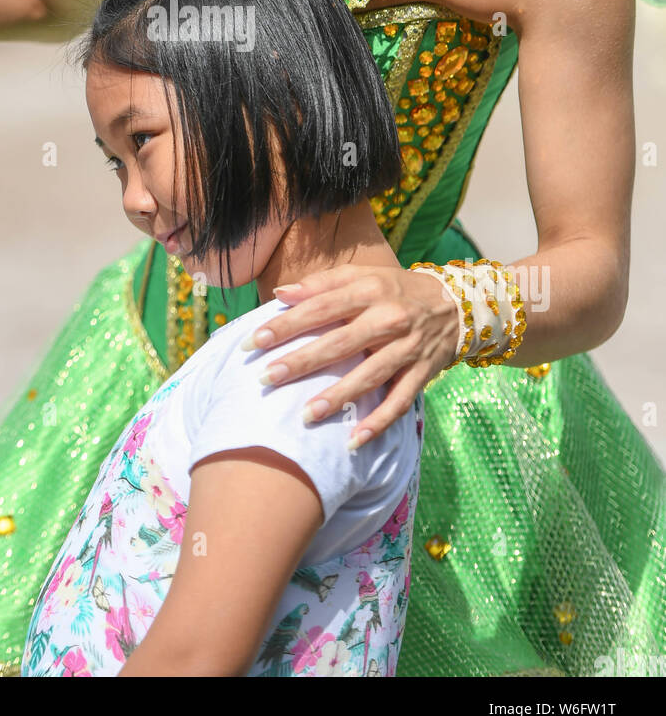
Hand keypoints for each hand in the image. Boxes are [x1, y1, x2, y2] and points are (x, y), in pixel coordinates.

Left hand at [243, 263, 458, 445]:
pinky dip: (378, 422)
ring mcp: (407, 348)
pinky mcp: (422, 373)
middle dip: (302, 362)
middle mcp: (389, 318)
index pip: (321, 308)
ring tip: (306, 415)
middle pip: (340, 343)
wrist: (458, 305)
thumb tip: (280, 294)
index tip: (256, 341)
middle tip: (267, 378)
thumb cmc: (397, 289)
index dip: (288, 324)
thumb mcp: (363, 275)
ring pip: (369, 376)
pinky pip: (399, 402)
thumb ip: (321, 282)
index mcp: (370, 290)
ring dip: (338, 397)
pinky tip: (353, 440)